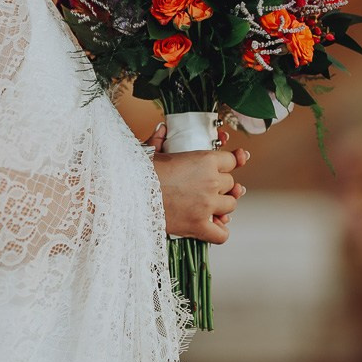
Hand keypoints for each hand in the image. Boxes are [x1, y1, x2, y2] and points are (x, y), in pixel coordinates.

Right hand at [145, 122, 249, 244]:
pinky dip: (219, 230)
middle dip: (220, 185)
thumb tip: (162, 129)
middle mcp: (211, 182)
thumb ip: (161, 139)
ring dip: (221, 205)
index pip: (232, 160)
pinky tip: (212, 225)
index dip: (227, 163)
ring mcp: (207, 205)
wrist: (130, 193)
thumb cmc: (140, 172)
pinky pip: (222, 233)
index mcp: (205, 160)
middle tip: (204, 186)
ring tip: (208, 204)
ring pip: (231, 205)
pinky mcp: (198, 226)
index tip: (223, 166)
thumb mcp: (152, 151)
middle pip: (230, 183)